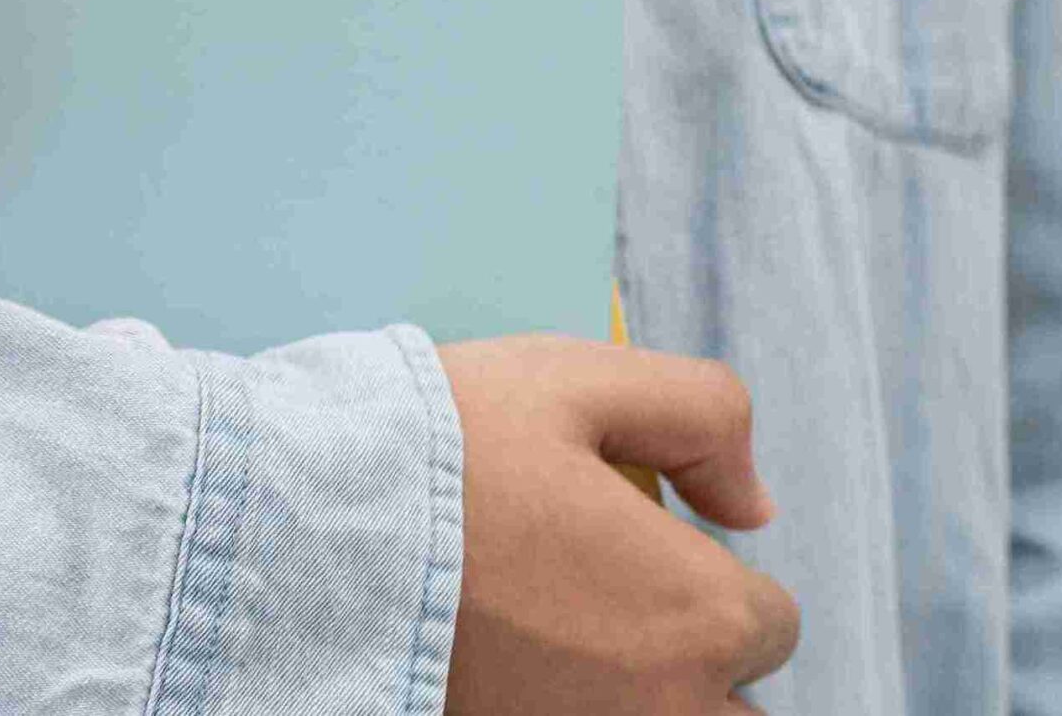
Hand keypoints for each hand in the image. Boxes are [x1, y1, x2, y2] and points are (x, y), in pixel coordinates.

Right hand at [440, 335, 799, 714]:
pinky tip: (511, 668)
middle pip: (733, 710)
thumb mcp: (574, 378)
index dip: (704, 571)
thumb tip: (753, 502)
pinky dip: (564, 710)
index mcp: (696, 613)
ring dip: (638, 694)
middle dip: (690, 660)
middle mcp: (662, 710)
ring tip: (555, 643)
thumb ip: (701, 417)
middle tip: (596, 602)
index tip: (630, 544)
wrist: (294, 530)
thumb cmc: (434, 449)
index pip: (767, 623)